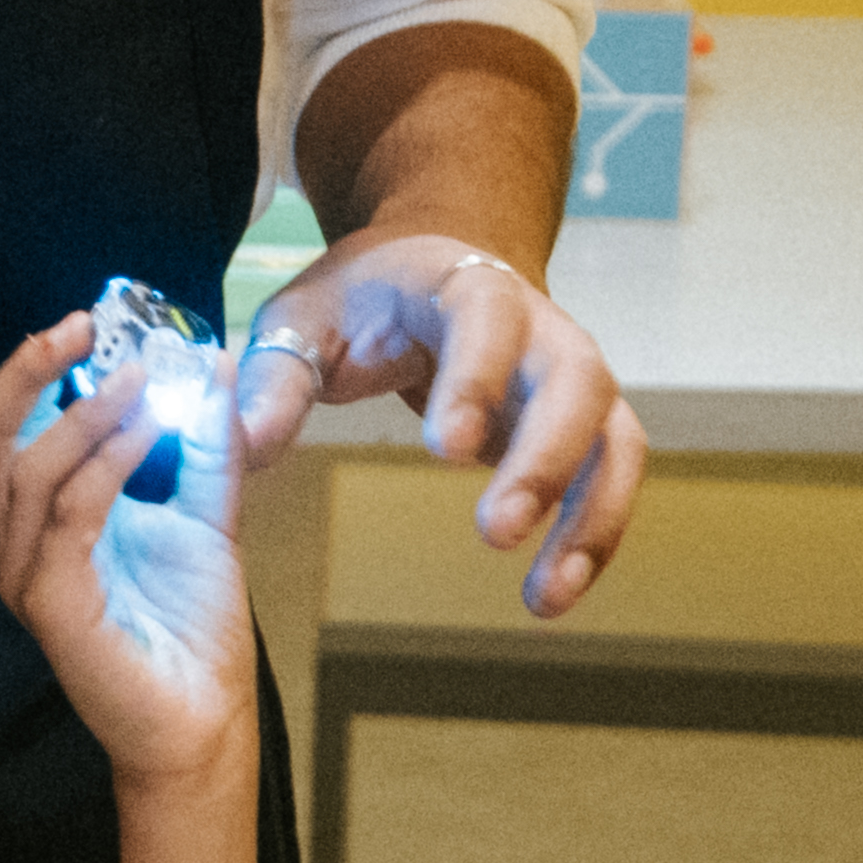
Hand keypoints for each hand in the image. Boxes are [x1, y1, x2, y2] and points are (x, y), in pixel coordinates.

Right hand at [0, 309, 258, 796]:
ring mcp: (27, 575)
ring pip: (31, 469)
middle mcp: (20, 542)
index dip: (39, 368)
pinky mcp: (50, 605)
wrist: (203, 721)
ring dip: (88, 413)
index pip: (14, 426)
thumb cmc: (191, 632)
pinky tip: (147, 431)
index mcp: (43, 519)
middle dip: (30, 370)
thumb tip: (211, 365)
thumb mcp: (207, 517)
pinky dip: (107, 463)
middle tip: (84, 325)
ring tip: (144, 378)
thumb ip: (205, 447)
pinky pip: (69, 515)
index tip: (93, 321)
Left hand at [233, 231, 643, 615]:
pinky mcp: (586, 424)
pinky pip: (611, 478)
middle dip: (546, 458)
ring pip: (614, 439)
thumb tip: (248, 443)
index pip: (488, 316)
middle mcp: (541, 326)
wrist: (435, 268)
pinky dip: (595, 536)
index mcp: (465, 284)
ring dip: (591, 517)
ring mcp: (574, 376)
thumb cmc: (364, 298)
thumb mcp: (305, 318)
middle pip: (578, 381)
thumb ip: (276, 377)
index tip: (447, 446)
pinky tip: (553, 593)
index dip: (478, 377)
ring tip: (544, 594)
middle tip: (496, 530)